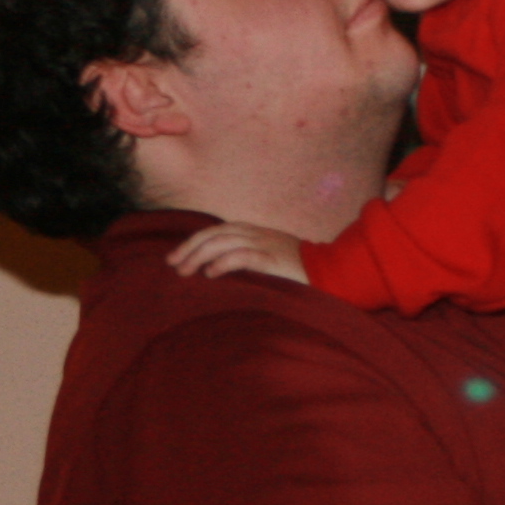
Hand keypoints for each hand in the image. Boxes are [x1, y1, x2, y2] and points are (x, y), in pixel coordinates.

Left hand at [170, 223, 306, 281]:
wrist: (332, 271)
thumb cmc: (300, 270)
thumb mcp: (270, 258)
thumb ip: (247, 259)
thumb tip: (217, 272)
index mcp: (253, 232)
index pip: (216, 231)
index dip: (193, 242)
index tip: (176, 257)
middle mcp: (255, 234)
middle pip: (214, 234)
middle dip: (189, 247)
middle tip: (172, 264)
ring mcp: (264, 245)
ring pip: (222, 242)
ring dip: (199, 255)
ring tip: (184, 270)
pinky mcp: (272, 260)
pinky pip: (243, 256)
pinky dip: (223, 262)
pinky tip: (210, 272)